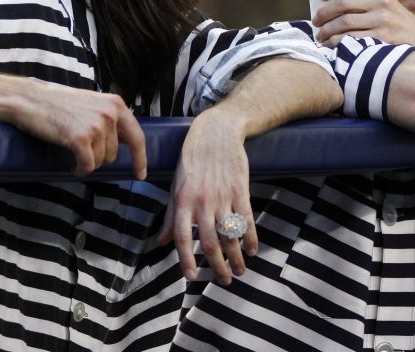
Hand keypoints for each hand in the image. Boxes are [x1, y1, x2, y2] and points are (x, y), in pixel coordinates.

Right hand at [5, 81, 146, 178]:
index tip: (141, 174)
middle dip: (99, 158)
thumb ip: (110, 118)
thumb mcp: (93, 104)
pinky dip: (80, 169)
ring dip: (88, 162)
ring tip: (74, 155)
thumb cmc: (58, 103)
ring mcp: (96, 126)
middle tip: (83, 152)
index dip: (140, 158)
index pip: (137, 136)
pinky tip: (72, 166)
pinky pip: (88, 165)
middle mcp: (110, 114)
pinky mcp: (80, 138)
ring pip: (101, 160)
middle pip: (114, 152)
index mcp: (116, 104)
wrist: (30, 100)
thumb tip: (125, 141)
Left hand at [157, 112, 255, 284]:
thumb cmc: (192, 161)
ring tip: (241, 270)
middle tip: (225, 280)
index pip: (183, 238)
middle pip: (211, 242)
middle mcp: (202, 201)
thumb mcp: (176, 187)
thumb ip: (171, 217)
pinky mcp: (240, 189)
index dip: (186, 260)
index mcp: (182, 201)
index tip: (193, 277)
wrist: (216, 134)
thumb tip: (160, 242)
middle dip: (218, 265)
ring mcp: (222, 196)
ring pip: (230, 234)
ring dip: (237, 256)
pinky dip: (251, 236)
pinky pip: (247, 219)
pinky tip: (253, 249)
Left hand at [312, 0, 414, 46]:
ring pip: (343, 23)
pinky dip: (336, 43)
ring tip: (320, 36)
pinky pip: (351, 39)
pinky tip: (331, 46)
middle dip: (323, 13)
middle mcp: (381, 1)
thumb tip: (331, 3)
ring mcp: (382, 20)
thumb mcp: (385, 2)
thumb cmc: (398, 22)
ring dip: (326, 31)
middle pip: (342, 3)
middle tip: (316, 22)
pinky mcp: (382, 38)